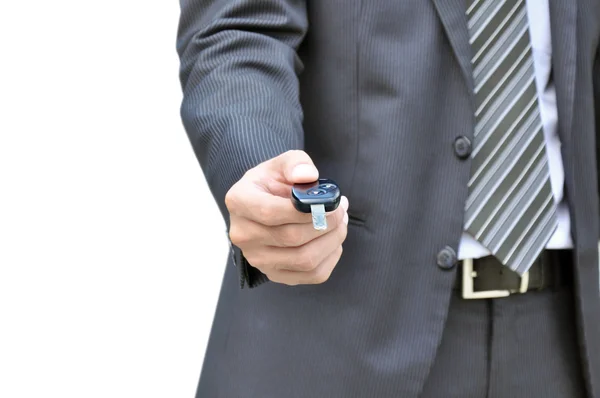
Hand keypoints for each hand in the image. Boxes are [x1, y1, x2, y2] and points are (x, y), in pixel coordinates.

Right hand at [225, 150, 348, 284]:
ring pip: (305, 259)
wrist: (264, 206)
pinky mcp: (275, 274)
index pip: (270, 212)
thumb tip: (308, 176)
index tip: (329, 201)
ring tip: (341, 222)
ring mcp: (257, 259)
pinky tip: (333, 240)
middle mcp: (243, 235)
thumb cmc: (273, 184)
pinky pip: (312, 275)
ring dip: (333, 240)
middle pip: (291, 237)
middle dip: (326, 223)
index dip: (305, 210)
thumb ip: (295, 163)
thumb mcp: (281, 165)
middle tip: (341, 209)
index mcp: (239, 202)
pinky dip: (331, 257)